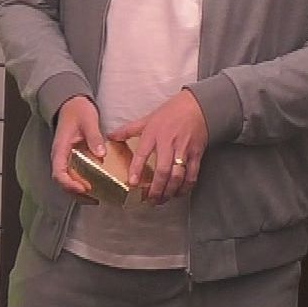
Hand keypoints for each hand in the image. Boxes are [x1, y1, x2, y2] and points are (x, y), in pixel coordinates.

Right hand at [50, 96, 106, 201]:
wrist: (72, 104)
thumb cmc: (78, 111)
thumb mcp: (88, 120)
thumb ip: (94, 137)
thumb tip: (100, 154)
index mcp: (60, 148)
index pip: (58, 172)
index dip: (69, 183)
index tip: (83, 188)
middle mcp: (60, 156)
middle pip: (62, 181)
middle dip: (75, 193)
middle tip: (93, 199)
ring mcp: (65, 158)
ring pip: (67, 181)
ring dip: (78, 192)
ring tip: (95, 199)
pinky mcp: (71, 159)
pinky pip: (73, 175)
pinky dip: (81, 185)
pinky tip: (94, 189)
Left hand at [113, 90, 207, 205]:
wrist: (197, 106)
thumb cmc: (171, 112)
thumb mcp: (147, 119)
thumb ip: (128, 130)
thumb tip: (110, 136)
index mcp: (154, 134)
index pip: (143, 154)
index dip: (137, 169)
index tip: (132, 183)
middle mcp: (168, 143)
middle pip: (162, 170)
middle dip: (156, 188)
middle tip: (150, 200)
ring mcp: (184, 149)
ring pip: (178, 175)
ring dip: (169, 191)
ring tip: (162, 200)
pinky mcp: (196, 153)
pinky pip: (192, 174)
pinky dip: (186, 186)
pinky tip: (179, 193)